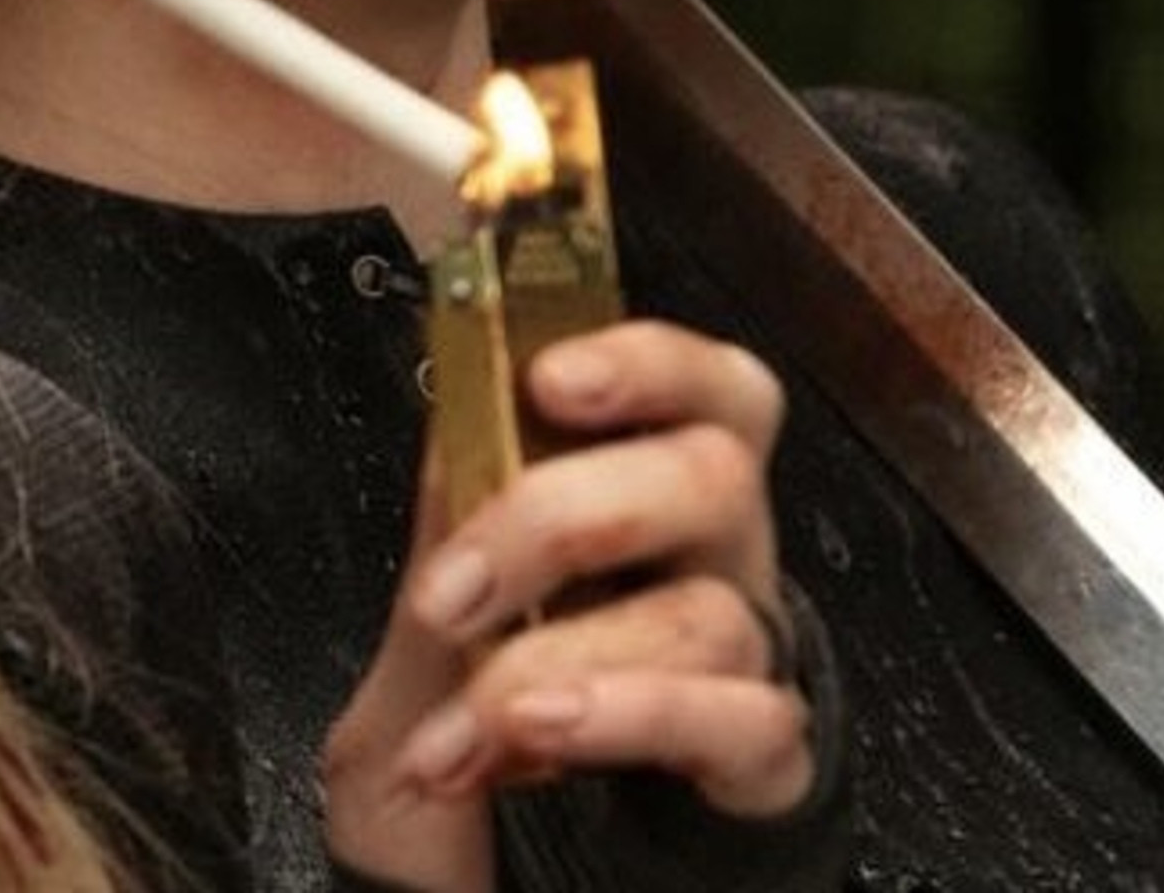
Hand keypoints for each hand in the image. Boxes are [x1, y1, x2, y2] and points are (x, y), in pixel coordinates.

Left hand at [319, 319, 812, 890]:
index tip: (551, 374)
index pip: (695, 391)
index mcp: (633, 520)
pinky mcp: (756, 772)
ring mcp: (736, 673)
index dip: (645, 359)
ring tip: (470, 721)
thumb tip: (455, 421)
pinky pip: (746, 721)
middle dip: (567, 515)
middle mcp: (703, 577)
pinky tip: (544, 741)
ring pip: (712, 607)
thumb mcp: (407, 666)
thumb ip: (439, 548)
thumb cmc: (457, 803)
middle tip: (454, 591)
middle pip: (711, 475)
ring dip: (566, 657)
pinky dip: (633, 720)